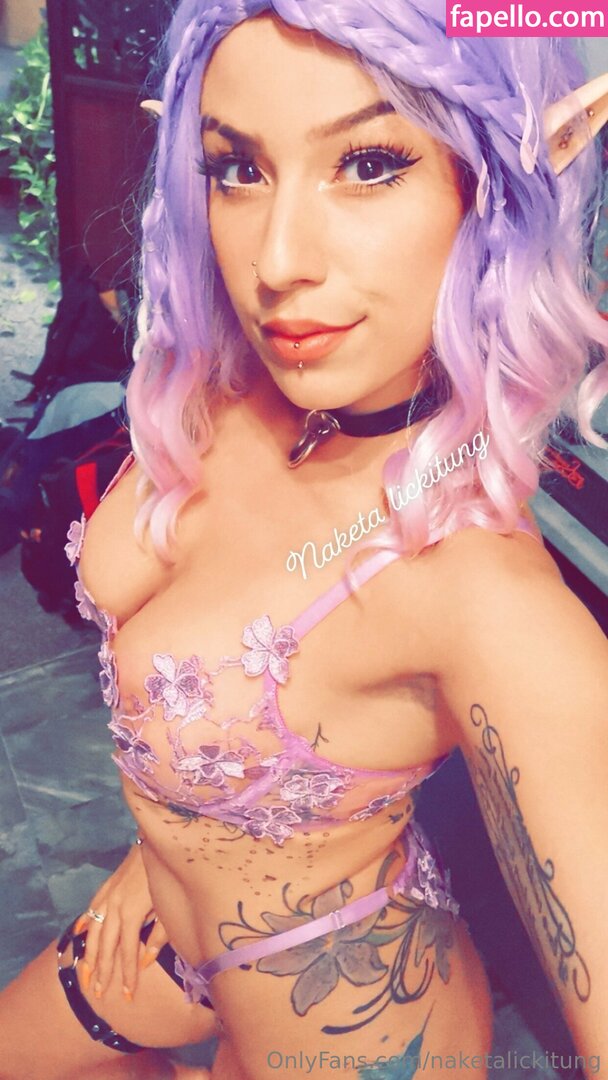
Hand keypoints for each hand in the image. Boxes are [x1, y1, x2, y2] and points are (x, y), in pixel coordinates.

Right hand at [74, 842, 168, 1001]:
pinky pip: (91, 911)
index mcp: (132, 914)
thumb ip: (158, 936)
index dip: (127, 975)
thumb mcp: (168, 908)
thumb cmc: (166, 877)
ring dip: (88, 955)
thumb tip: (145, 962)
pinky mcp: (106, 888)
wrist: (155, 842)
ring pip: (93, 932)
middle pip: (105, 946)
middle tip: (98, 993)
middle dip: (102, 971)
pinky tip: (78, 936)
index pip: (128, 952)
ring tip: (84, 975)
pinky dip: (84, 925)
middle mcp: (114, 907)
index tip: (126, 995)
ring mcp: (107, 897)